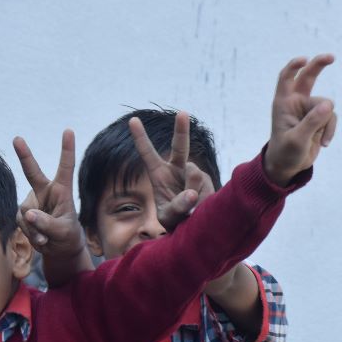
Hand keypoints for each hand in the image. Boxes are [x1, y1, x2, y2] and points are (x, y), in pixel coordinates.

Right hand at [12, 130, 85, 257]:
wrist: (59, 248)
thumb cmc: (67, 235)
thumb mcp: (63, 231)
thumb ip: (47, 223)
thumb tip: (28, 214)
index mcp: (62, 190)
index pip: (66, 167)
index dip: (67, 149)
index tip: (68, 130)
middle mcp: (45, 192)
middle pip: (32, 171)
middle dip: (24, 155)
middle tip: (17, 138)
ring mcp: (32, 202)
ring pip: (26, 212)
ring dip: (34, 228)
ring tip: (47, 238)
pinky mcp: (22, 214)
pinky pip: (21, 223)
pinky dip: (29, 234)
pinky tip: (41, 240)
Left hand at [129, 112, 214, 230]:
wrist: (196, 228)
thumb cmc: (176, 223)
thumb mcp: (169, 218)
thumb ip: (177, 207)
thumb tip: (192, 193)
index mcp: (159, 175)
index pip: (148, 154)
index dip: (140, 137)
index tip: (132, 120)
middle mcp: (177, 169)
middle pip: (179, 146)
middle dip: (181, 129)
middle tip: (182, 113)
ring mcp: (194, 174)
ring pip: (193, 176)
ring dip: (192, 194)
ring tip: (190, 211)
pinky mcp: (208, 181)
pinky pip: (206, 188)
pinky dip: (203, 200)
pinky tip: (202, 208)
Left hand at [264, 54, 336, 185]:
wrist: (288, 166)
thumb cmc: (285, 152)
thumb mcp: (297, 140)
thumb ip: (312, 122)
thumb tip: (329, 106)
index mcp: (283, 103)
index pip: (286, 78)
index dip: (294, 66)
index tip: (304, 60)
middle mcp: (296, 102)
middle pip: (308, 77)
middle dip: (319, 65)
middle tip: (331, 57)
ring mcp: (308, 109)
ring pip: (327, 106)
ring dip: (326, 124)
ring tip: (318, 141)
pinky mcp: (319, 118)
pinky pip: (332, 117)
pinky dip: (330, 130)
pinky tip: (323, 144)